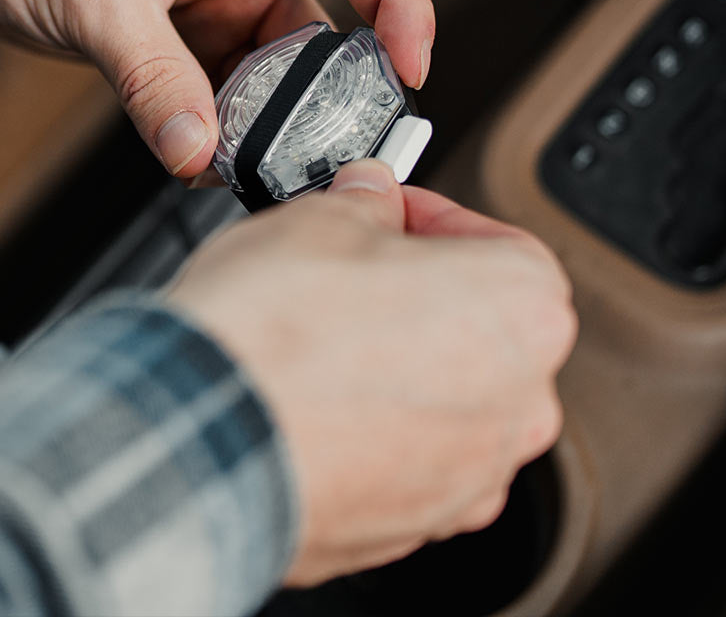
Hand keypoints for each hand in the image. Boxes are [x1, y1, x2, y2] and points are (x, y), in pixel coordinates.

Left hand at [0, 0, 433, 177]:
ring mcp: (216, 9)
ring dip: (262, 123)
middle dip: (319, 96)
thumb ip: (152, 74)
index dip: (398, 3)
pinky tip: (207, 157)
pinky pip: (223, 95)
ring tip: (242, 162)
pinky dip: (221, 129)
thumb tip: (194, 149)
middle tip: (312, 150)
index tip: (412, 66)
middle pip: (317, 36)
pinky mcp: (185, 45)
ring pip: (269, 77)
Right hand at [168, 160, 576, 584]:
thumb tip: (371, 198)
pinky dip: (369, 432)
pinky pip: (404, 462)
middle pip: (477, 328)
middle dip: (416, 293)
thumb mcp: (320, 218)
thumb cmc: (272, 335)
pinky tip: (310, 400)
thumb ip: (367, 201)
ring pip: (444, 402)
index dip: (433, 219)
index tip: (386, 214)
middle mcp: (515, 406)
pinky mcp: (410, 528)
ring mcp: (466, 479)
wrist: (204, 442)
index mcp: (521, 311)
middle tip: (349, 269)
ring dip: (394, 367)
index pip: (500, 243)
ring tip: (318, 338)